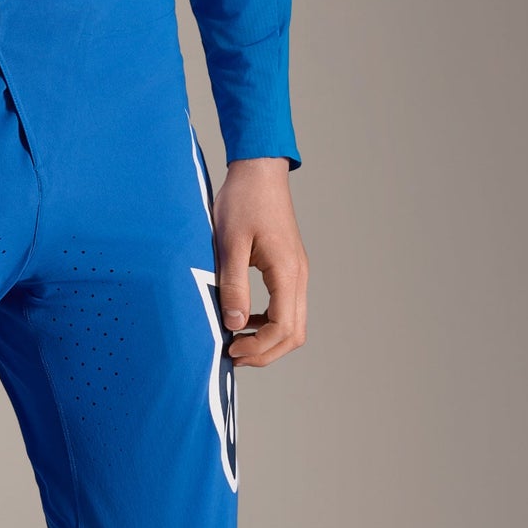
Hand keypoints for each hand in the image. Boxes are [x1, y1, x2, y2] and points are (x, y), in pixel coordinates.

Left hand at [212, 158, 307, 366]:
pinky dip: (269, 322)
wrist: (259, 171)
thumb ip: (233, 285)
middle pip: (295, 333)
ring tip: (237, 343)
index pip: (283, 328)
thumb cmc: (243, 201)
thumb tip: (235, 325)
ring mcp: (297, 273)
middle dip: (266, 352)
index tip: (230, 350)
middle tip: (233, 356)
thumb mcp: (230, 243)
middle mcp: (298, 276)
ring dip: (268, 340)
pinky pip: (286, 307)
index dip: (258, 347)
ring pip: (294, 323)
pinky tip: (244, 319)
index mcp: (286, 272)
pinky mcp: (289, 268)